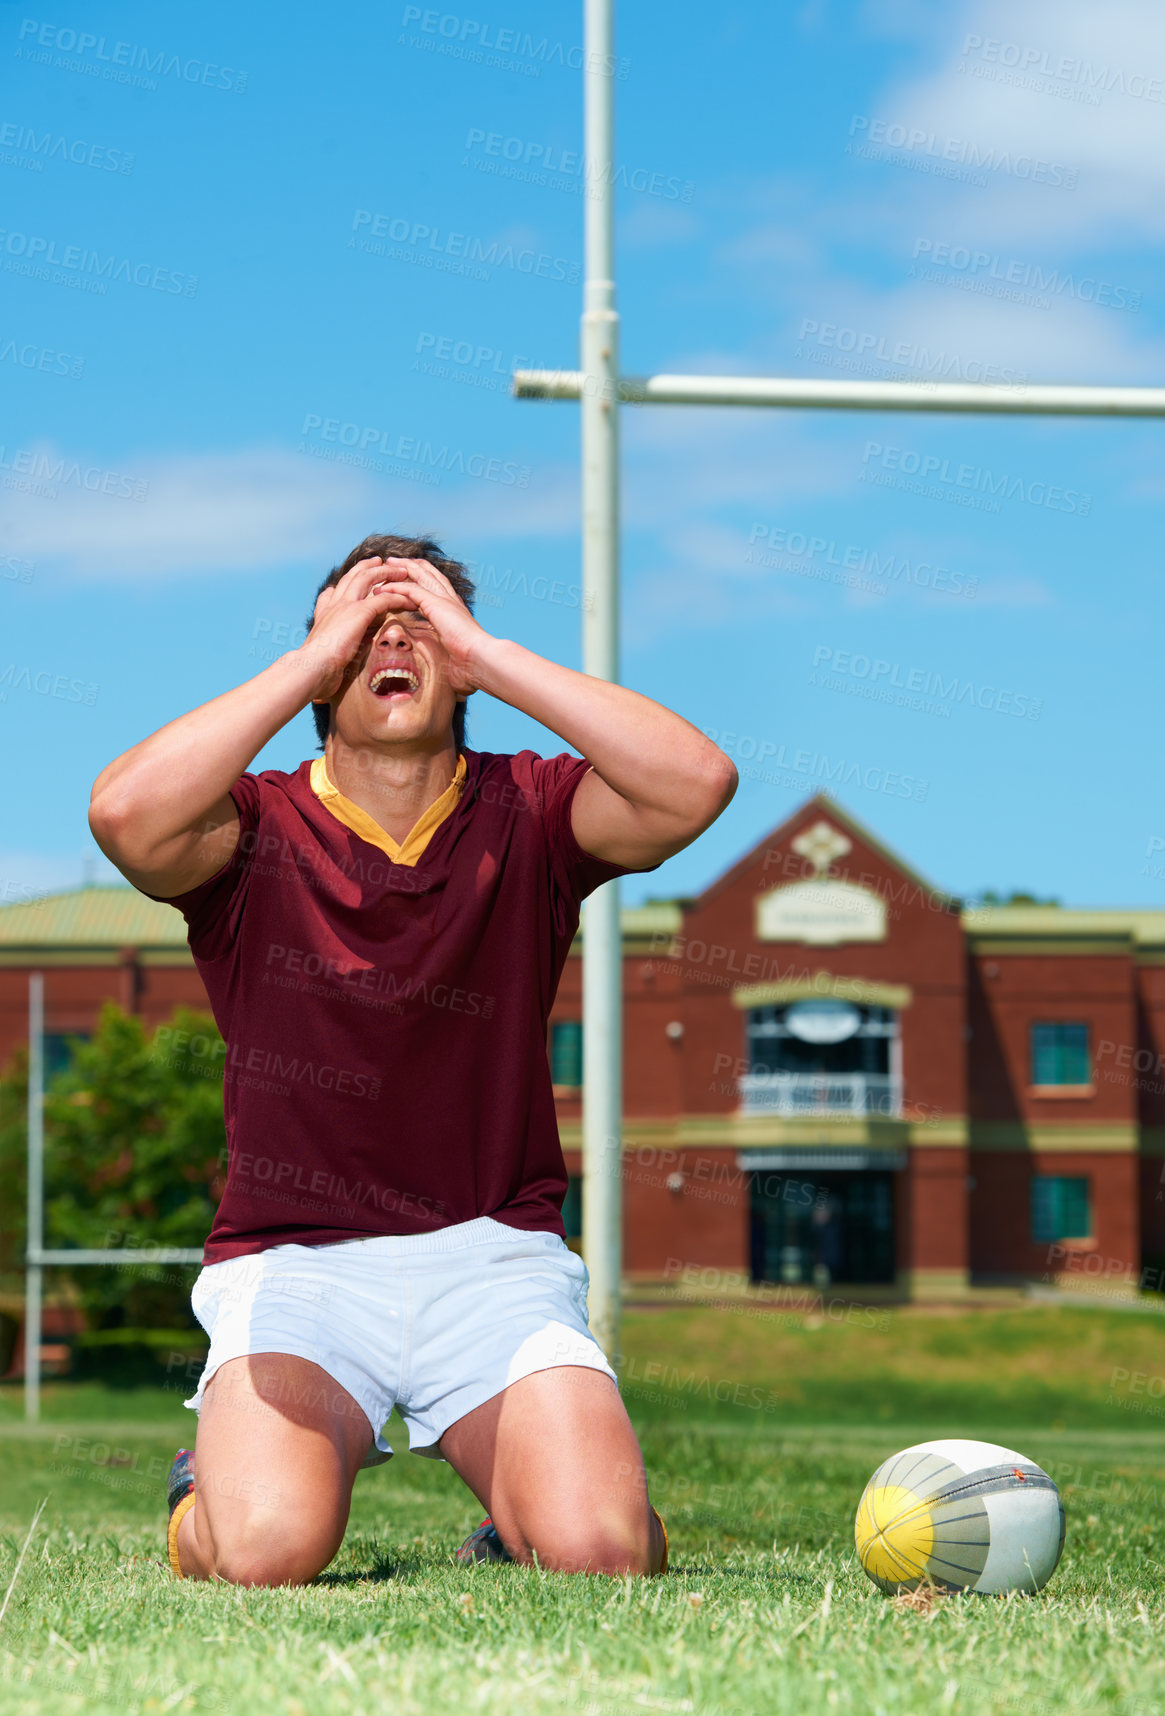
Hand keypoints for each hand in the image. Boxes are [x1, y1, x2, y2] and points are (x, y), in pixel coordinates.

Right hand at [295, 558, 407, 700]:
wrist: (311, 667)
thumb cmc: (315, 669)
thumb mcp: (322, 653)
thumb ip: (329, 647)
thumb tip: (330, 662)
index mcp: (326, 612)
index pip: (337, 589)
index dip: (349, 579)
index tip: (357, 575)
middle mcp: (335, 604)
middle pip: (353, 576)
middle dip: (368, 567)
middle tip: (380, 561)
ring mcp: (346, 605)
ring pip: (368, 579)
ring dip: (386, 574)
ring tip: (402, 572)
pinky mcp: (359, 612)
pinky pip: (384, 598)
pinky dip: (398, 597)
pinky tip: (409, 598)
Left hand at [368, 557, 493, 695]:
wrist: (482, 661)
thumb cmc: (473, 668)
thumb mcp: (456, 662)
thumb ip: (450, 665)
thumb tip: (456, 693)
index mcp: (455, 611)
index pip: (436, 588)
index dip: (420, 581)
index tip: (406, 579)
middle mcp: (450, 601)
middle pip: (427, 574)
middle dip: (408, 567)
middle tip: (391, 562)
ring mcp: (443, 600)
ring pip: (418, 575)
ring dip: (398, 570)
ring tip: (383, 566)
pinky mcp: (436, 604)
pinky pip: (410, 590)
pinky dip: (394, 587)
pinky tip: (381, 588)